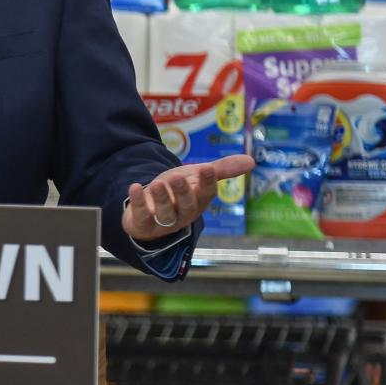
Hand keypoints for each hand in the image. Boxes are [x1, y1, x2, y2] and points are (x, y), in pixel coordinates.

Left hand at [123, 154, 254, 242]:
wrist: (150, 209)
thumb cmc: (178, 190)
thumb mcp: (197, 176)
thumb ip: (221, 169)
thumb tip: (252, 161)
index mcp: (199, 201)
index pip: (207, 193)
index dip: (208, 182)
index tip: (207, 168)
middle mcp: (184, 213)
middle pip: (186, 206)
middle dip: (183, 192)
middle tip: (178, 178)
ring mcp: (164, 221)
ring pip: (165, 213)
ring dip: (161, 199)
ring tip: (156, 184)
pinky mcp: (144, 223)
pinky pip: (142, 215)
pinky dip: (138, 202)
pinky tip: (133, 187)